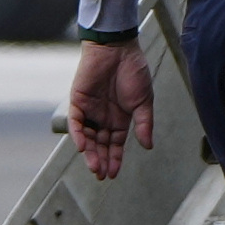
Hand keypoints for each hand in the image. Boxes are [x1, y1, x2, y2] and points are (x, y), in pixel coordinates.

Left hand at [61, 39, 152, 180]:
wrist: (118, 48)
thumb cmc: (134, 71)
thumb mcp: (144, 101)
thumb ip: (144, 124)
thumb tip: (148, 146)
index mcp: (120, 118)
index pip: (115, 144)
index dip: (114, 159)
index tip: (114, 174)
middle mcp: (103, 117)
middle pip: (100, 145)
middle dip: (101, 160)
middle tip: (102, 175)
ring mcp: (90, 110)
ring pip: (88, 137)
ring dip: (90, 153)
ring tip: (95, 166)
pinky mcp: (77, 101)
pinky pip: (76, 123)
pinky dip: (79, 135)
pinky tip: (83, 147)